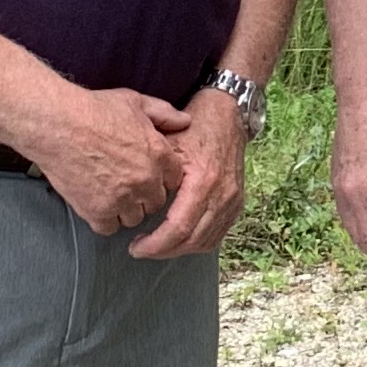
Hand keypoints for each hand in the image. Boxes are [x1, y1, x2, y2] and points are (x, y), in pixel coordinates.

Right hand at [30, 84, 182, 237]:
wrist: (58, 124)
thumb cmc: (94, 109)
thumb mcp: (136, 102)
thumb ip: (164, 113)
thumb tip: (184, 121)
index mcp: (159, 154)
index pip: (174, 180)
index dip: (161, 177)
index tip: (148, 174)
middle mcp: (145, 180)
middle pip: (156, 202)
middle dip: (145, 195)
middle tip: (127, 185)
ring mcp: (122, 198)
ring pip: (134, 218)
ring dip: (126, 210)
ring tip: (111, 195)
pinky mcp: (97, 211)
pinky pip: (109, 228)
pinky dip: (104, 220)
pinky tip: (97, 205)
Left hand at [132, 89, 250, 259]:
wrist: (227, 115)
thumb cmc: (193, 127)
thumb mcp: (167, 144)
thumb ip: (152, 172)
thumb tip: (128, 200)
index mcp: (203, 181)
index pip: (179, 228)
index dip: (155, 244)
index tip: (135, 247)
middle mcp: (222, 195)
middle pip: (192, 240)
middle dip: (163, 251)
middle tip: (140, 249)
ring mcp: (233, 200)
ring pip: (206, 242)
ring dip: (180, 250)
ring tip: (157, 246)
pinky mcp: (237, 202)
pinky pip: (218, 235)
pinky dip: (197, 243)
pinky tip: (179, 239)